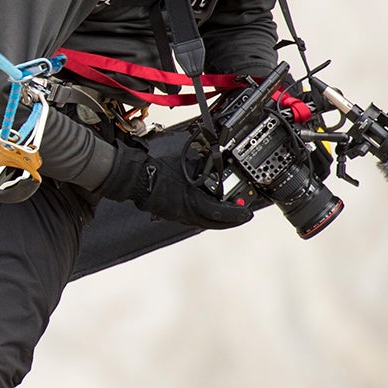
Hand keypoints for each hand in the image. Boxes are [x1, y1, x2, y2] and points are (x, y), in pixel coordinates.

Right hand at [102, 129, 252, 230]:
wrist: (139, 180)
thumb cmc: (158, 172)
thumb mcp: (186, 165)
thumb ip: (201, 167)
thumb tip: (213, 164)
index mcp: (192, 202)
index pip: (220, 212)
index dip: (236, 214)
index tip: (247, 213)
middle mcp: (187, 213)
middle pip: (216, 223)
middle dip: (232, 221)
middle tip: (243, 216)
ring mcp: (179, 216)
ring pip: (206, 223)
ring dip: (220, 220)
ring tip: (230, 214)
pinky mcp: (174, 214)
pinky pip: (195, 219)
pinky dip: (207, 217)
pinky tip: (209, 211)